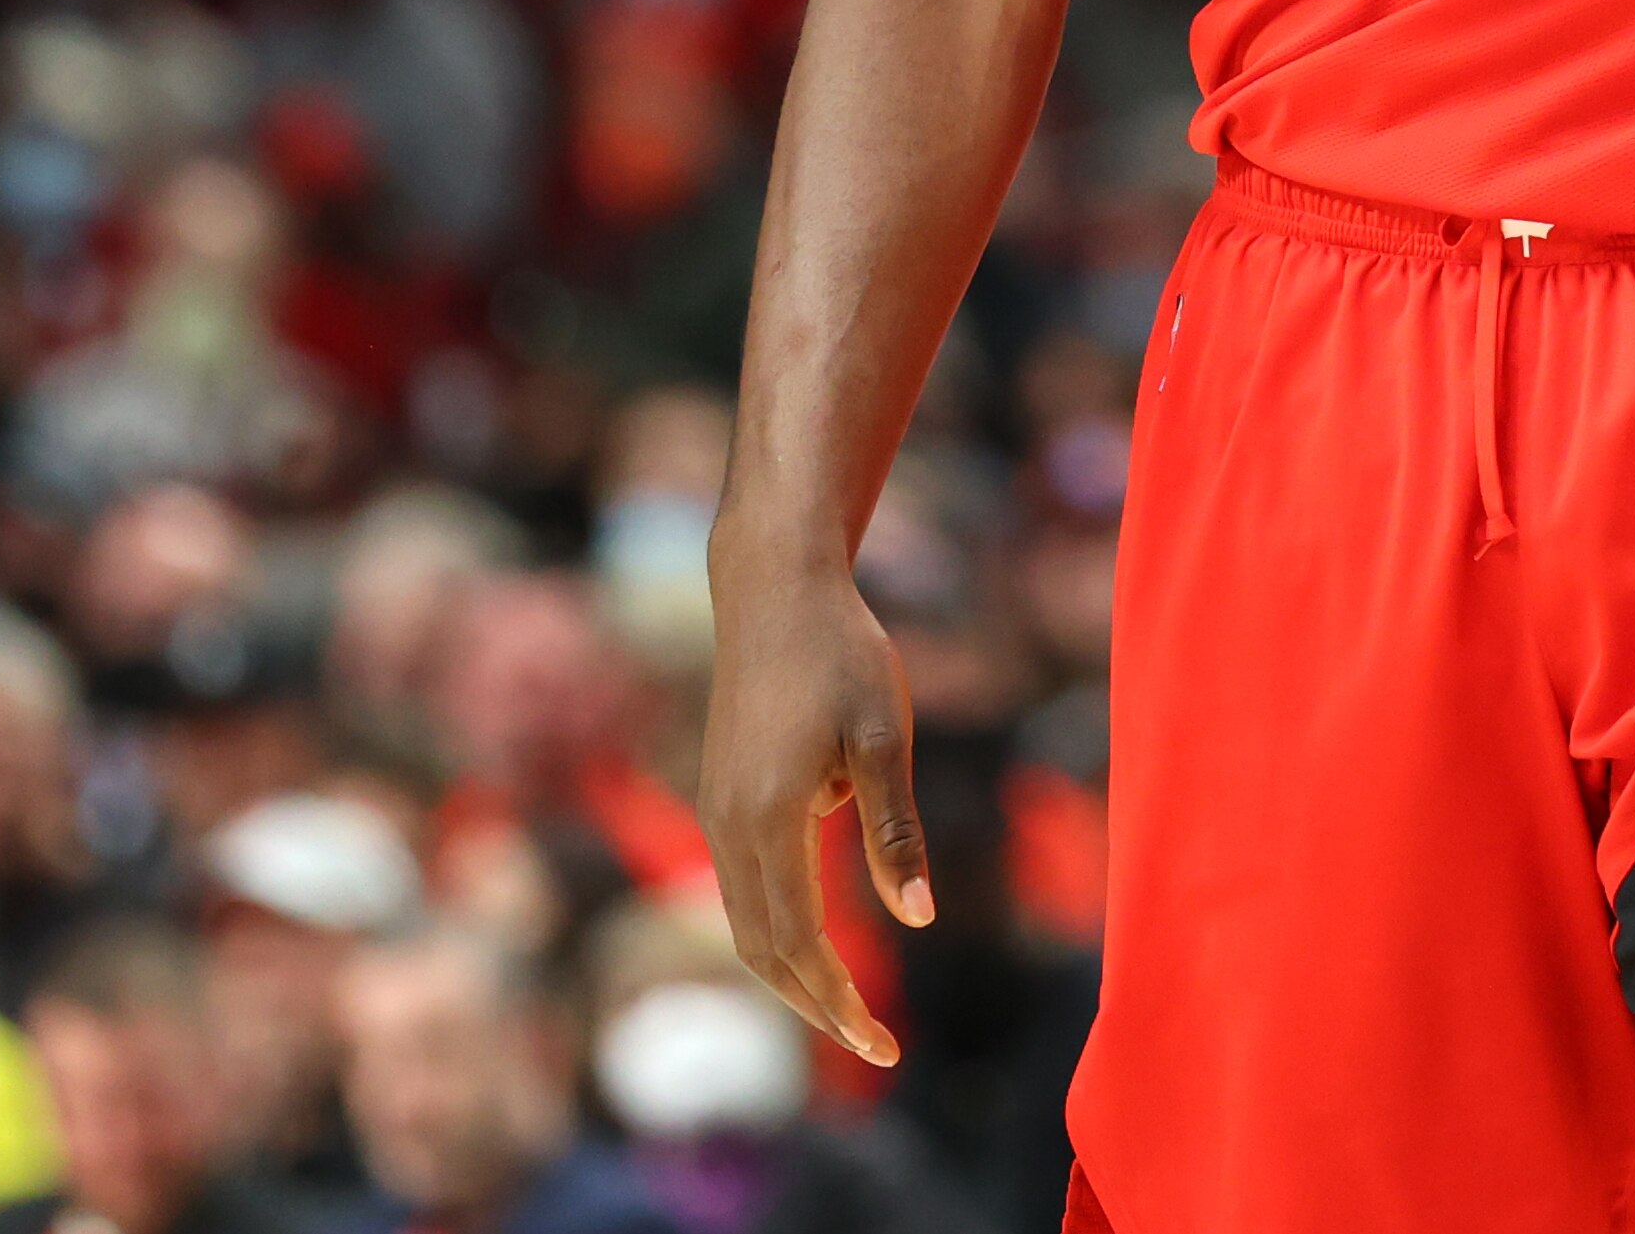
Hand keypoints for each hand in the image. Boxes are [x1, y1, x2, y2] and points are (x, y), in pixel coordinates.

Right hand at [697, 548, 932, 1063]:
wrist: (773, 588)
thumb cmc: (841, 653)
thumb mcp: (885, 736)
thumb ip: (896, 831)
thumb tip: (917, 919)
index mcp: (770, 818)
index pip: (801, 943)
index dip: (838, 1002)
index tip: (882, 1046)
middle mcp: (728, 826)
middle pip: (763, 951)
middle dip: (815, 1006)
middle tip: (873, 1045)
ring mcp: (717, 811)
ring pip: (746, 924)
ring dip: (793, 974)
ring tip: (847, 1009)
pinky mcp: (721, 796)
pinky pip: (742, 889)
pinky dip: (777, 931)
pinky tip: (817, 940)